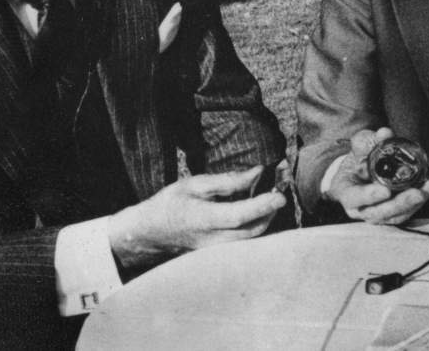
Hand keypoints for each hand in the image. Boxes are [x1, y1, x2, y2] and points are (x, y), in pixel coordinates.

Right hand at [108, 165, 285, 269]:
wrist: (149, 232)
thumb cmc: (170, 204)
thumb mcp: (194, 184)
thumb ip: (228, 181)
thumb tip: (257, 173)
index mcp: (202, 219)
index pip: (240, 216)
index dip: (262, 205)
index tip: (280, 194)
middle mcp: (211, 240)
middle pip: (253, 230)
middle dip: (271, 211)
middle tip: (279, 189)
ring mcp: (216, 251)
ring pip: (252, 238)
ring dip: (265, 218)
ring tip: (268, 197)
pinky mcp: (219, 254)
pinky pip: (245, 241)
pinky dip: (255, 225)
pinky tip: (255, 210)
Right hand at [326, 127, 428, 224]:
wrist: (361, 171)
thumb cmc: (357, 160)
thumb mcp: (359, 147)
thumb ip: (368, 140)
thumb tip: (385, 133)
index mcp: (346, 192)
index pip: (354, 198)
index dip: (369, 196)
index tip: (385, 190)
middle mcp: (361, 208)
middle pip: (379, 213)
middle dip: (400, 204)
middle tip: (416, 193)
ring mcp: (378, 214)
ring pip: (396, 216)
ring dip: (415, 203)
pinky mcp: (394, 214)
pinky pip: (407, 212)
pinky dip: (421, 200)